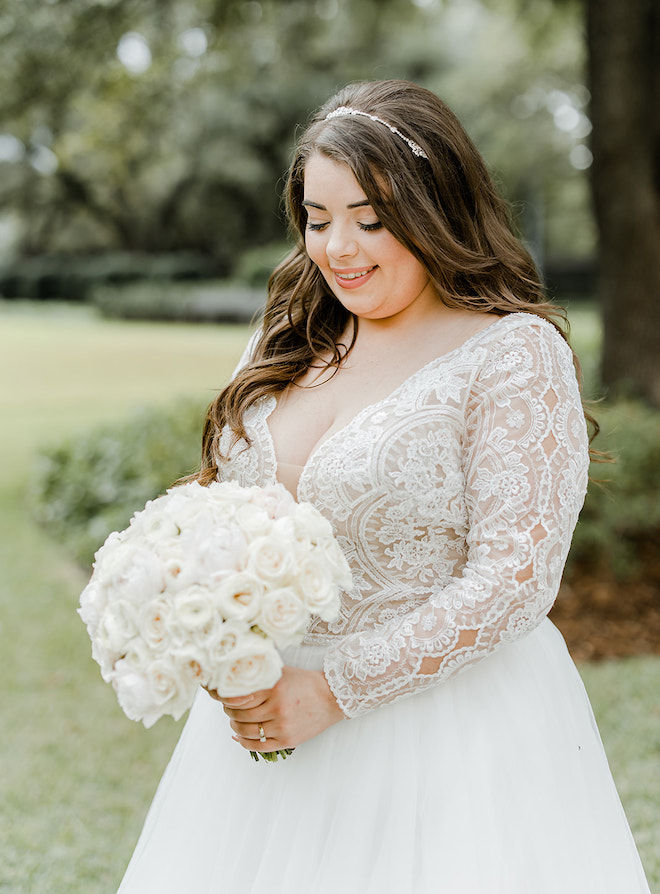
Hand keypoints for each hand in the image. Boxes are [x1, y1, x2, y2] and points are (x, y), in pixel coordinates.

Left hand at [207, 665, 344, 752]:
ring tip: (234, 721)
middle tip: (227, 709)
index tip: (224, 697)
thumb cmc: (305, 683)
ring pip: (246, 731)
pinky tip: (239, 737)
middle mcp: (277, 707)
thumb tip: (233, 684)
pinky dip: (244, 743)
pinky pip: (258, 746)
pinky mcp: (287, 740)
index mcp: (274, 688)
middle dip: (229, 712)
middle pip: (240, 715)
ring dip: (235, 727)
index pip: (239, 696)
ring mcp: (282, 726)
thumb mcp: (282, 673)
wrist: (331, 697)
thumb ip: (260, 677)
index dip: (227, 698)